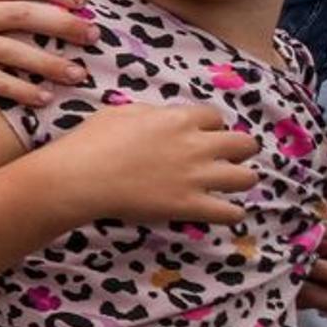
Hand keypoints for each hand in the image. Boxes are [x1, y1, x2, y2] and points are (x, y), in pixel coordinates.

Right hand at [44, 99, 257, 227]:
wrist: (80, 178)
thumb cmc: (91, 142)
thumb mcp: (120, 113)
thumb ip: (150, 114)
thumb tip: (160, 119)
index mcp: (180, 119)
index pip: (216, 118)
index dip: (209, 127)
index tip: (200, 135)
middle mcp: (197, 146)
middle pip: (244, 144)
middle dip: (238, 149)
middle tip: (224, 157)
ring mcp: (197, 177)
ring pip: (247, 177)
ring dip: (240, 179)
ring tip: (228, 184)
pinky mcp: (190, 206)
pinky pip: (231, 213)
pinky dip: (231, 213)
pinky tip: (223, 211)